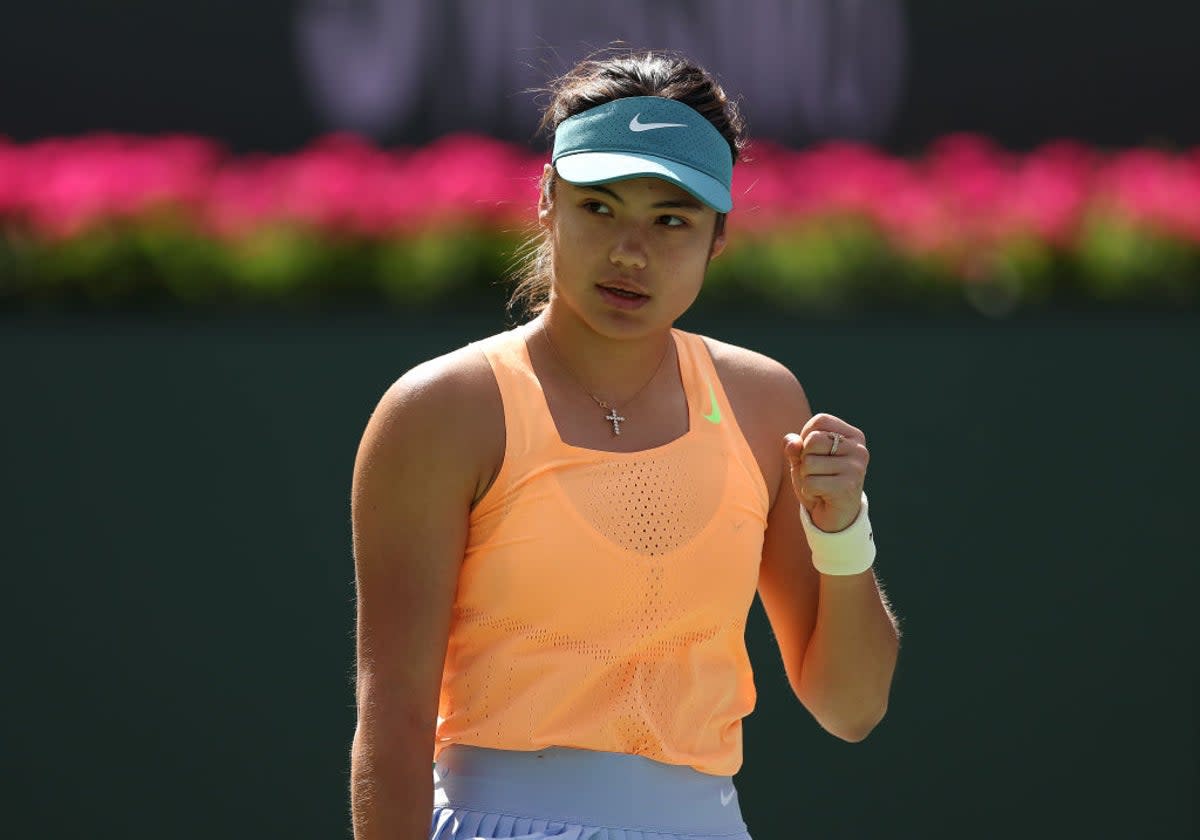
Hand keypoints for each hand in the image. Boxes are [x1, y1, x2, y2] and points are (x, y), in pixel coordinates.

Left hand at [785, 413, 868, 532]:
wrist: (834, 517)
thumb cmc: (819, 481)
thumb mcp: (803, 460)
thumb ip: (794, 447)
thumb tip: (792, 443)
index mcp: (852, 436)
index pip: (820, 421)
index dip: (806, 437)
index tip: (814, 454)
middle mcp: (859, 449)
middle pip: (813, 440)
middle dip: (805, 459)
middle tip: (816, 473)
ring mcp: (856, 468)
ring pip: (809, 463)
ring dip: (805, 477)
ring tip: (819, 485)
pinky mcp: (848, 487)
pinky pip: (811, 483)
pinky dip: (808, 491)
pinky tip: (821, 496)